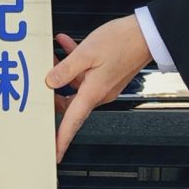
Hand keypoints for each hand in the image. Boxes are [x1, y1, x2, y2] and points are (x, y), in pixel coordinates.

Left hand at [45, 15, 152, 158]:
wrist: (146, 34)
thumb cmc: (122, 42)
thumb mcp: (86, 53)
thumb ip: (65, 68)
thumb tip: (50, 81)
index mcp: (94, 93)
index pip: (72, 123)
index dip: (62, 140)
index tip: (54, 154)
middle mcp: (100, 93)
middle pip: (70, 102)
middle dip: (54, 92)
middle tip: (41, 81)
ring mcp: (104, 84)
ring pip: (76, 84)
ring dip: (63, 71)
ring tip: (54, 53)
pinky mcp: (108, 74)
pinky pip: (86, 73)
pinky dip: (75, 62)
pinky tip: (67, 45)